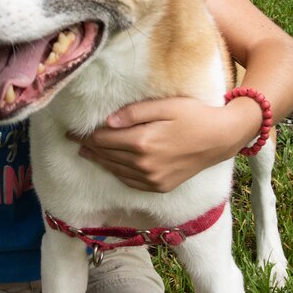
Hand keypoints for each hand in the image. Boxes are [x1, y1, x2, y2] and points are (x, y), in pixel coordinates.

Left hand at [70, 95, 261, 192]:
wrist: (222, 138)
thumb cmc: (194, 115)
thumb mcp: (165, 105)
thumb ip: (134, 113)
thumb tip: (107, 123)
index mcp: (142, 142)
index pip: (103, 140)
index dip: (84, 135)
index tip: (70, 130)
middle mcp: (144, 165)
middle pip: (106, 155)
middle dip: (88, 146)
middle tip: (72, 139)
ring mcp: (153, 179)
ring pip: (115, 170)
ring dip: (99, 160)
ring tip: (86, 151)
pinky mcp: (160, 187)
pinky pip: (130, 181)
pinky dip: (116, 172)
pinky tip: (110, 164)